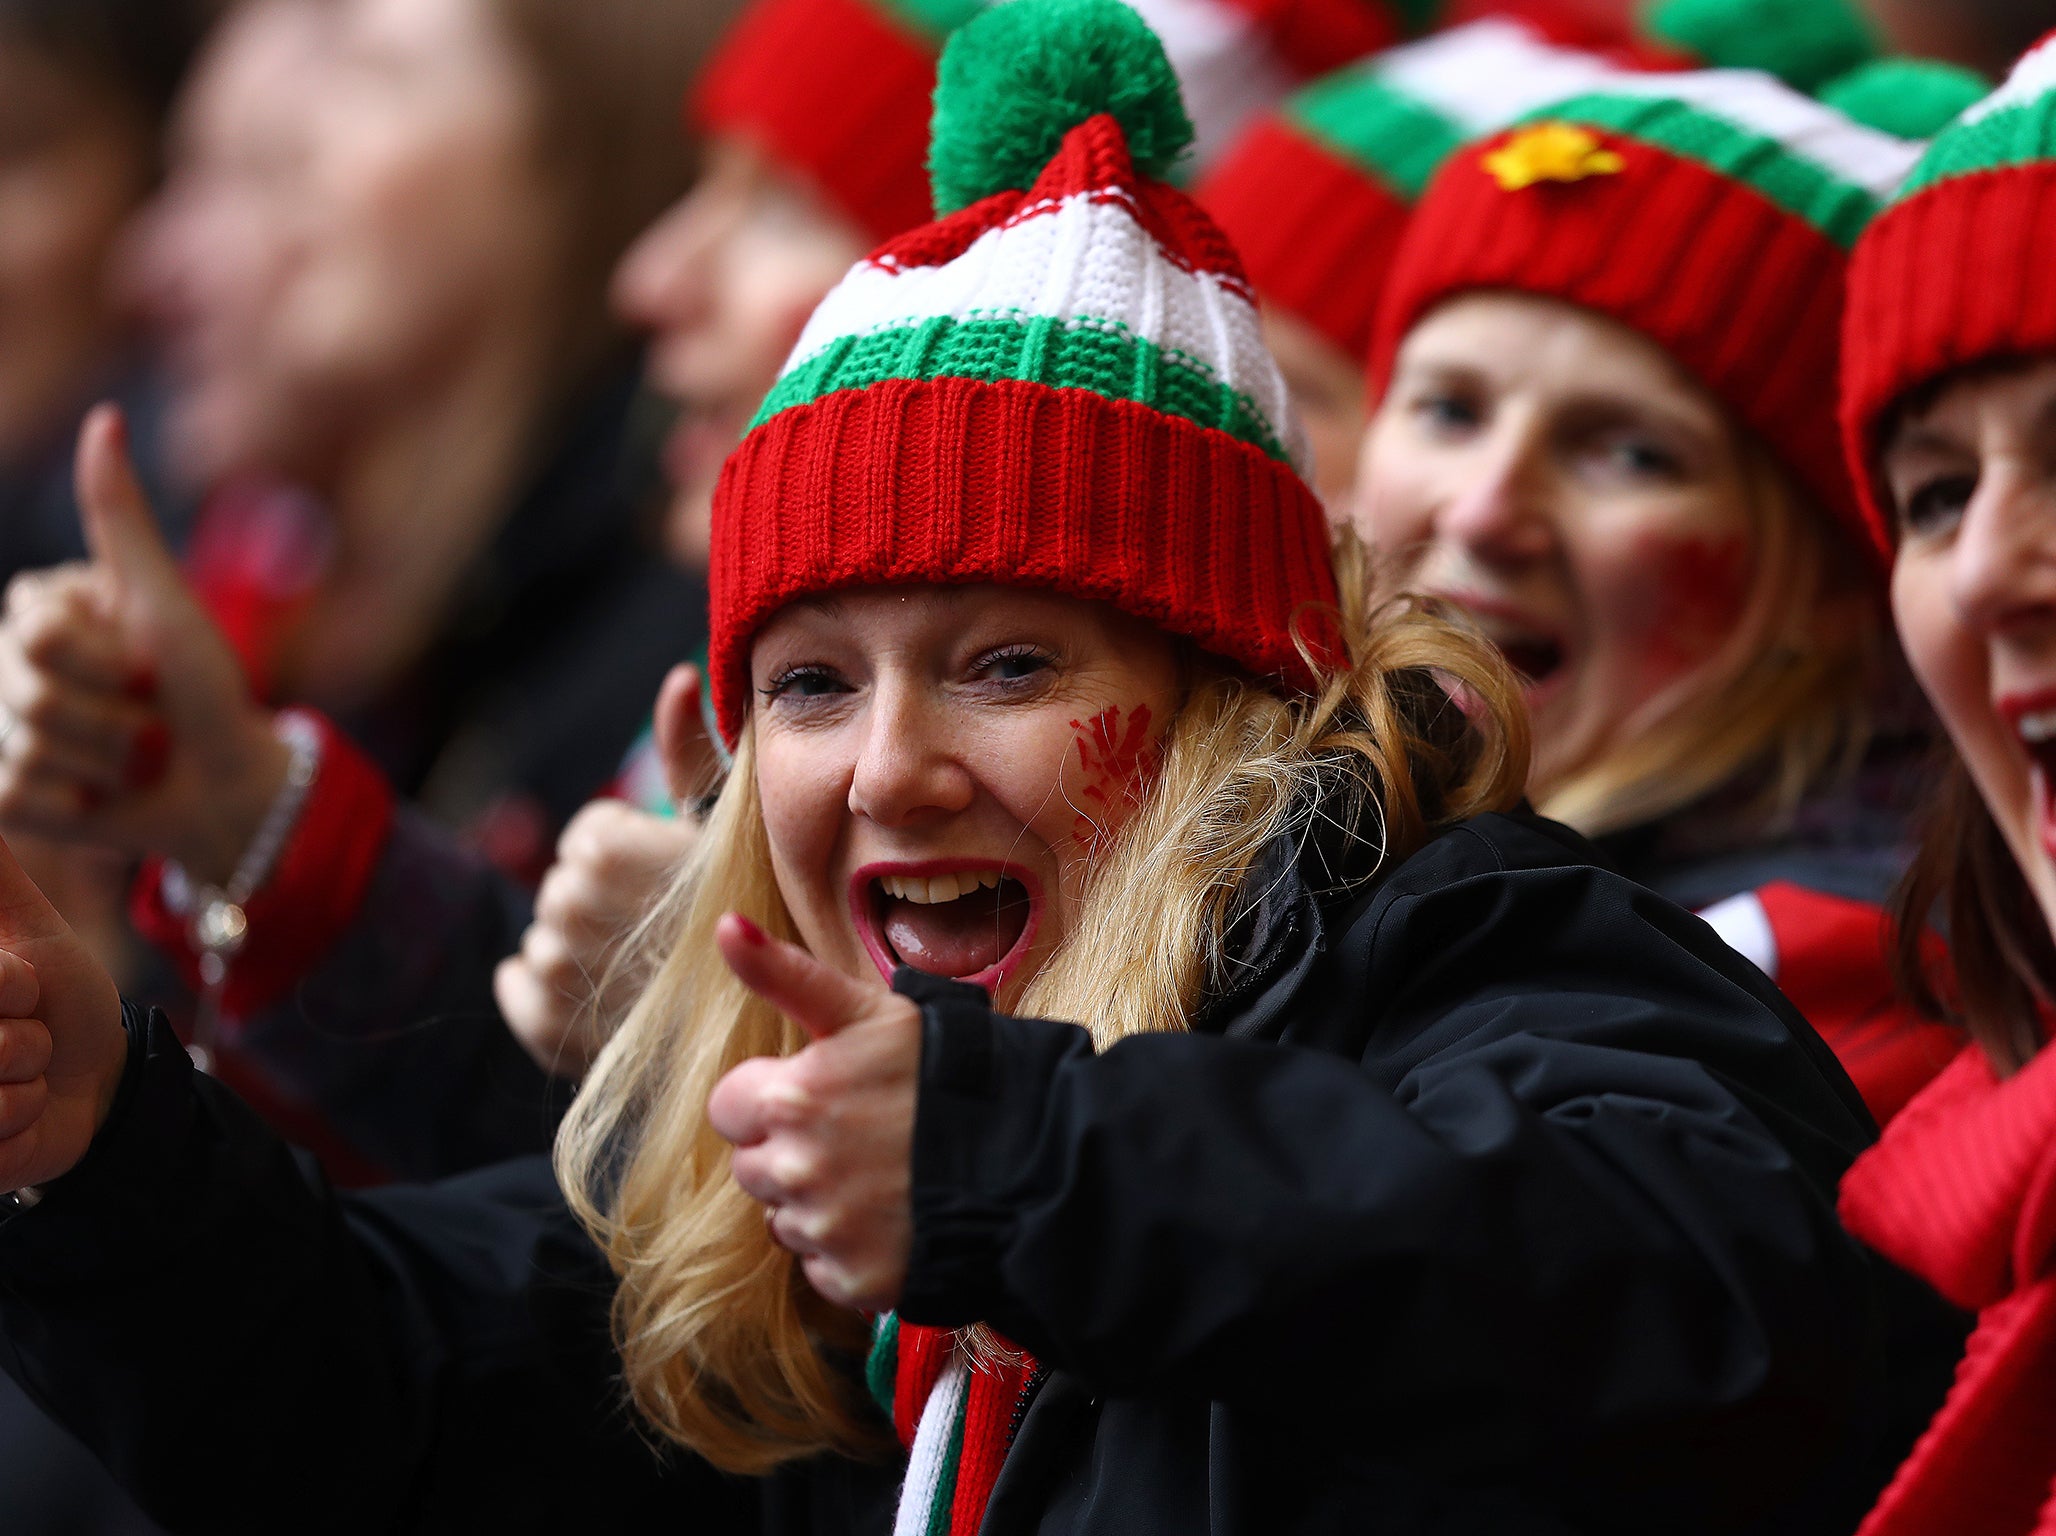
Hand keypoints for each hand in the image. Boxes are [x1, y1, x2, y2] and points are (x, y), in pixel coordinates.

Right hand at [0, 405, 287, 882]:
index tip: (150, 662)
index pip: (41, 631)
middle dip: (117, 717)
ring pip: (27, 749)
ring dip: (108, 764)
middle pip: (32, 694)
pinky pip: (16, 798)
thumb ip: (121, 519)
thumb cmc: (204, 686)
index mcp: (41, 609)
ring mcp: (1, 729)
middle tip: (153, 721)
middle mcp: (9, 665)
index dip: (112, 658)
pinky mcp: (6, 794)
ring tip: (137, 758)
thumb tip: (106, 416)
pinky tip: (103, 798)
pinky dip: (78, 807)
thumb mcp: (166, 602)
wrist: (227, 783)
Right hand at [0, 831, 127, 1190]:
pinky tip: (17, 1115)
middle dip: (23, 1034)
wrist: (88, 1083)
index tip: (22, 987)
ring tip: (21, 1076)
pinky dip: (26, 1122)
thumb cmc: (54, 998)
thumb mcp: (26, 924)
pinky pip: (0, 1131)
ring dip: (28, 1080)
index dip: (11, 984)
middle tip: (26, 1035)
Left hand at [493, 664, 713, 1077]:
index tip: (670, 884)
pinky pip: (516, 986)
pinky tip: (598, 993)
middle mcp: (568, 901)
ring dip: (581, 946)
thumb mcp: (727, 824)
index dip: (632, 857)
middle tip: (660, 928)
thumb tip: (680, 676)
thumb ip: (688, 749)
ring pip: (545, 934)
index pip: (588, 838)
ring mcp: (554, 966)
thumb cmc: (751, 913)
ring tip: (641, 966)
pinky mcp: (543, 1022)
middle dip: (603, 901)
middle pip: (564, 886)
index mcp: (606, 843)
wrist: (763, 1025)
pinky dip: (542, 991)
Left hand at [707, 915, 919, 1311]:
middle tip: (858, 1135)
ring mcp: (823, 1230)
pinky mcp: (852, 1280)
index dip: (771, 1097)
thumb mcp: (872, 1011)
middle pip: (751, 1167)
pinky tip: (894, 1218)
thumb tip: (724, 925)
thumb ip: (788, 976)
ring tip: (884, 1177)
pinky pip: (821, 1265)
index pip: (728, 1107)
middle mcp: (795, 1169)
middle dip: (790, 1151)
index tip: (819, 1093)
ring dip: (818, 1202)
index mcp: (791, 1097)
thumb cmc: (951, 1073)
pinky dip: (849, 1249)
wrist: (1036, 1157)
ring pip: (785, 1218)